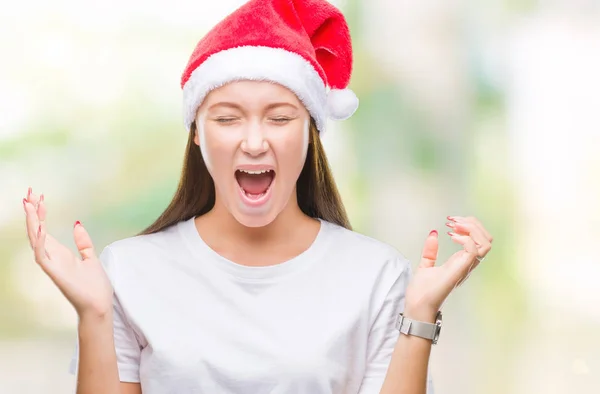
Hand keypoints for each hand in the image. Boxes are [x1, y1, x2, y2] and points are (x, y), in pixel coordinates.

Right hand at [23, 188, 112, 318]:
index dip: (41, 213)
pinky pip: (42, 256)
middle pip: (37, 231)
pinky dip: (40, 242)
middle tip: (29, 193)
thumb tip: (77, 224)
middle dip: (33, 212)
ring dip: (32, 223)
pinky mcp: (54, 273)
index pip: (45, 229)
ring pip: (35, 240)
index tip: (39, 196)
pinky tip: (40, 228)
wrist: (99, 305)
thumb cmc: (95, 286)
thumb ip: (83, 242)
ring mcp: (52, 265)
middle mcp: (53, 257)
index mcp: (61, 253)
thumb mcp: (91, 258)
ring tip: (30, 204)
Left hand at [404, 216, 492, 320]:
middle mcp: (467, 264)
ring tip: (454, 227)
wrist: (417, 305)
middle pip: (487, 239)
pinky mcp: (460, 270)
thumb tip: (433, 233)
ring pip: (486, 243)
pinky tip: (451, 236)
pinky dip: (465, 238)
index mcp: (461, 262)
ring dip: (472, 229)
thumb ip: (430, 251)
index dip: (470, 226)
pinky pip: (474, 250)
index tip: (451, 222)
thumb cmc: (422, 292)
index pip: (480, 240)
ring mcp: (465, 267)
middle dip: (473, 223)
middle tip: (453, 221)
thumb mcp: (425, 265)